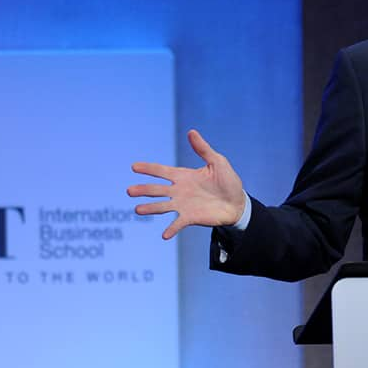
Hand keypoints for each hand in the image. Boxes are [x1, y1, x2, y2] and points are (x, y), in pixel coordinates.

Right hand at [127, 129, 245, 239]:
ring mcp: (183, 205)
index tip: (134, 167)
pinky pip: (178, 224)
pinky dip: (171, 229)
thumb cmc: (228, 181)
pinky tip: (164, 235)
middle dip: (143, 190)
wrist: (238, 203)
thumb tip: (191, 131)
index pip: (162, 171)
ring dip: (151, 208)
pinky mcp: (191, 218)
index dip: (148, 168)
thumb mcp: (217, 162)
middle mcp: (179, 191)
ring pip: (162, 206)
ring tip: (138, 210)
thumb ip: (203, 149)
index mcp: (184, 176)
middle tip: (129, 191)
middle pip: (157, 190)